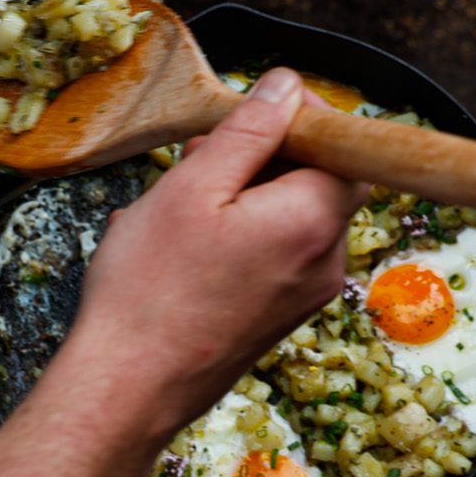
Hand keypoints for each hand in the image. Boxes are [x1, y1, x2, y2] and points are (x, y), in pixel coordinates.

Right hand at [53, 67, 368, 436]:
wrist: (129, 389)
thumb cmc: (150, 290)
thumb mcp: (192, 186)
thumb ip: (249, 131)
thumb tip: (287, 87)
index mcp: (313, 219)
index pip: (346, 145)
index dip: (304, 118)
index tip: (254, 110)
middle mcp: (326, 260)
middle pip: (321, 181)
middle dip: (266, 157)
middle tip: (203, 155)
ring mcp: (306, 295)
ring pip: (292, 218)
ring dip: (245, 197)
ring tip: (182, 203)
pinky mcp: (280, 318)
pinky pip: (275, 255)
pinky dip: (240, 235)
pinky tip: (185, 244)